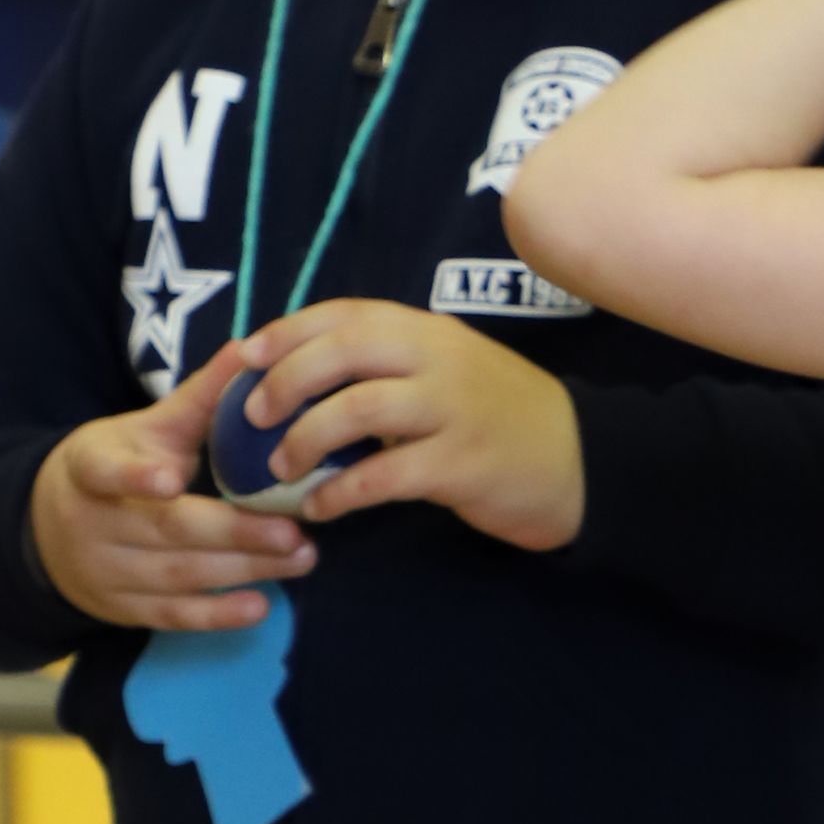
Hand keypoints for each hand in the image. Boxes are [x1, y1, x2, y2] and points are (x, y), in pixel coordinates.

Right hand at [27, 339, 316, 630]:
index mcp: (89, 467)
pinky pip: (172, 615)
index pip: (106, 471)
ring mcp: (105, 571)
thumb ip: (201, 396)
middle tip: (293, 532)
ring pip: (177, 575)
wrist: (51, 531)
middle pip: (165, 529)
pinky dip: (217, 615)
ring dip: (243, 570)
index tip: (171, 478)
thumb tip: (253, 348)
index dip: (136, 476)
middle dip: (233, 533)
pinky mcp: (123, 609)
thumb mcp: (145, 428)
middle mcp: (92, 522)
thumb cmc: (116, 466)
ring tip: (300, 558)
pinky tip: (260, 606)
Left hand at [231, 301, 585, 555]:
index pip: (343, 315)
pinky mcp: (461, 464)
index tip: (244, 357)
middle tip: (255, 418)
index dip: (287, 332)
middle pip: (343, 353)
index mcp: (426, 331)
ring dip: (306, 439)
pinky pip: (384, 476)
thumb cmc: (497, 417)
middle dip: (286, 382)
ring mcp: (452, 410)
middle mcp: (437, 359)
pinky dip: (341, 493)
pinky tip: (320, 509)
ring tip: (280, 470)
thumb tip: (302, 375)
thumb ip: (389, 365)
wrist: (578, 460)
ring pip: (357, 409)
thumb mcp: (446, 371)